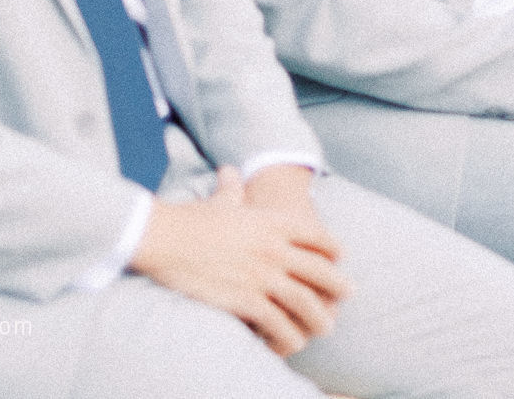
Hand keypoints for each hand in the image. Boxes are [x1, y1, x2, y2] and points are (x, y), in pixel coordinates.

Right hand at [130, 167, 347, 357]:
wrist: (165, 237)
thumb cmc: (189, 219)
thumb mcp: (220, 200)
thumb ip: (231, 188)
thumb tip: (229, 171)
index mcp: (273, 223)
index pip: (317, 236)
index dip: (333, 248)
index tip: (341, 257)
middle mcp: (275, 248)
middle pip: (320, 270)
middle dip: (338, 285)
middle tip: (348, 294)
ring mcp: (262, 275)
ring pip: (305, 302)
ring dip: (319, 318)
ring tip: (325, 327)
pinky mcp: (245, 300)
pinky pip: (277, 323)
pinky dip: (288, 335)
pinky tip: (292, 341)